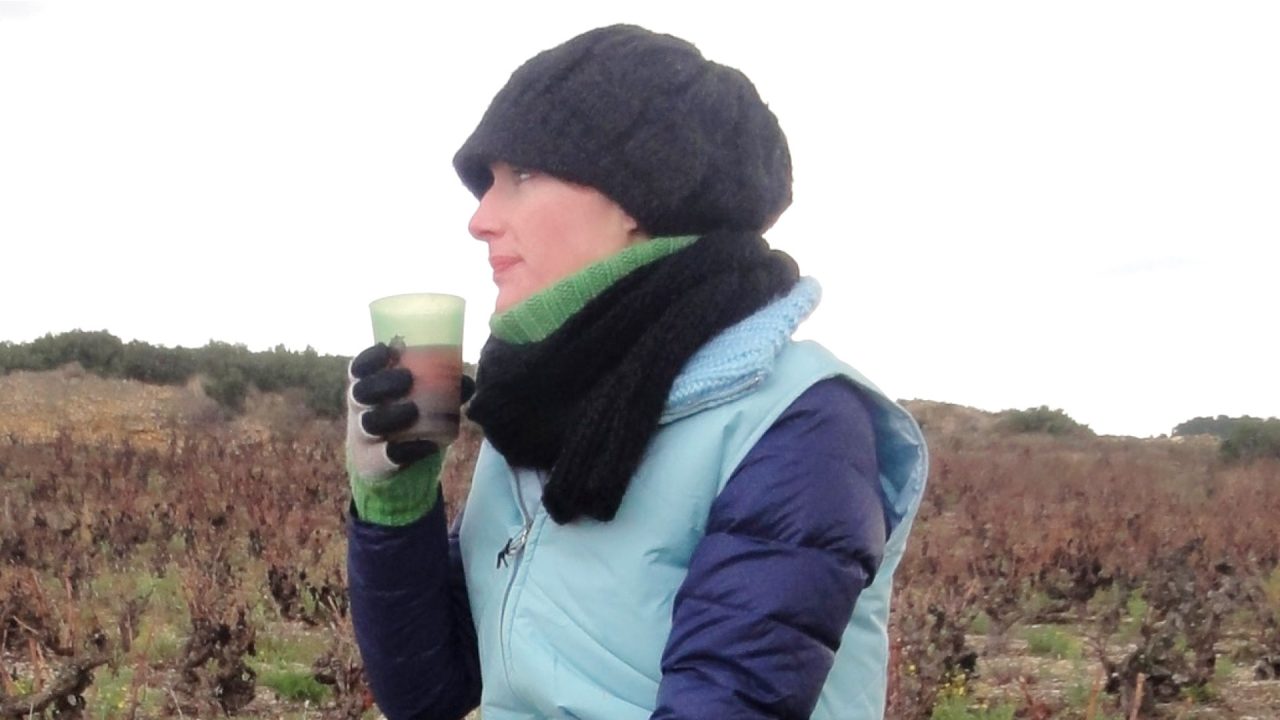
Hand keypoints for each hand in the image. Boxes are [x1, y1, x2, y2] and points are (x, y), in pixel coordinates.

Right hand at [346, 342, 474, 480]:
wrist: (392, 458)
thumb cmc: (405, 415)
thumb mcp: (418, 397)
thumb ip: (442, 386)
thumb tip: (466, 382)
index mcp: (367, 386)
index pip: (358, 368)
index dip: (369, 359)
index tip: (387, 350)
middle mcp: (360, 409)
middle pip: (359, 392)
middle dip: (381, 383)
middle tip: (407, 379)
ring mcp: (362, 436)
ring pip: (367, 424)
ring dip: (390, 415)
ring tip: (413, 411)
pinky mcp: (372, 462)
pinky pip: (385, 457)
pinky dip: (408, 450)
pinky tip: (429, 445)